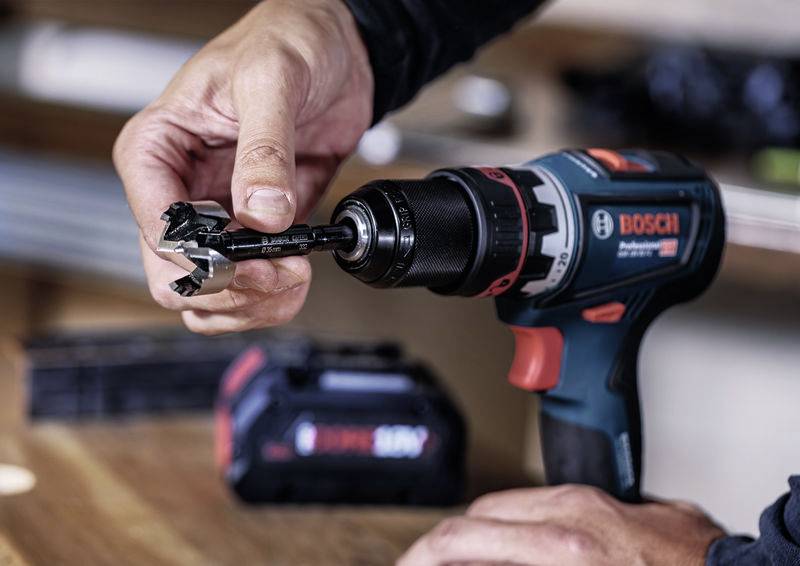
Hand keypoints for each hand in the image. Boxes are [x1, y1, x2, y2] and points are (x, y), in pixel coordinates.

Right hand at [113, 0, 372, 333]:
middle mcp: (179, 190)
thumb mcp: (270, 81)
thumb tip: (262, 213)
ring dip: (250, 303)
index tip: (251, 259)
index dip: (203, 258)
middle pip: (177, 275)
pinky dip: (271, 296)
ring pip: (209, 293)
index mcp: (157, 150)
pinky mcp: (255, 230)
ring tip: (293, 278)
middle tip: (278, 275)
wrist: (336, 50)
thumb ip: (264, 150)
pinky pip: (248, 286)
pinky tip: (298, 274)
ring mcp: (217, 216)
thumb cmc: (285, 44)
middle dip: (229, 289)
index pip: (158, 227)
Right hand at [399, 485, 723, 565]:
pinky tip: (508, 544)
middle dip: (443, 542)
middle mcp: (570, 511)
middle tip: (425, 564)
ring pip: (505, 505)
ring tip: (462, 557)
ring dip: (477, 532)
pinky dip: (512, 525)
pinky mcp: (603, 499)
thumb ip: (521, 563)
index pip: (464, 536)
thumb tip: (477, 555)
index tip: (407, 565)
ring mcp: (587, 500)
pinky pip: (538, 504)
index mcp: (562, 543)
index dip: (423, 554)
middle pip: (477, 516)